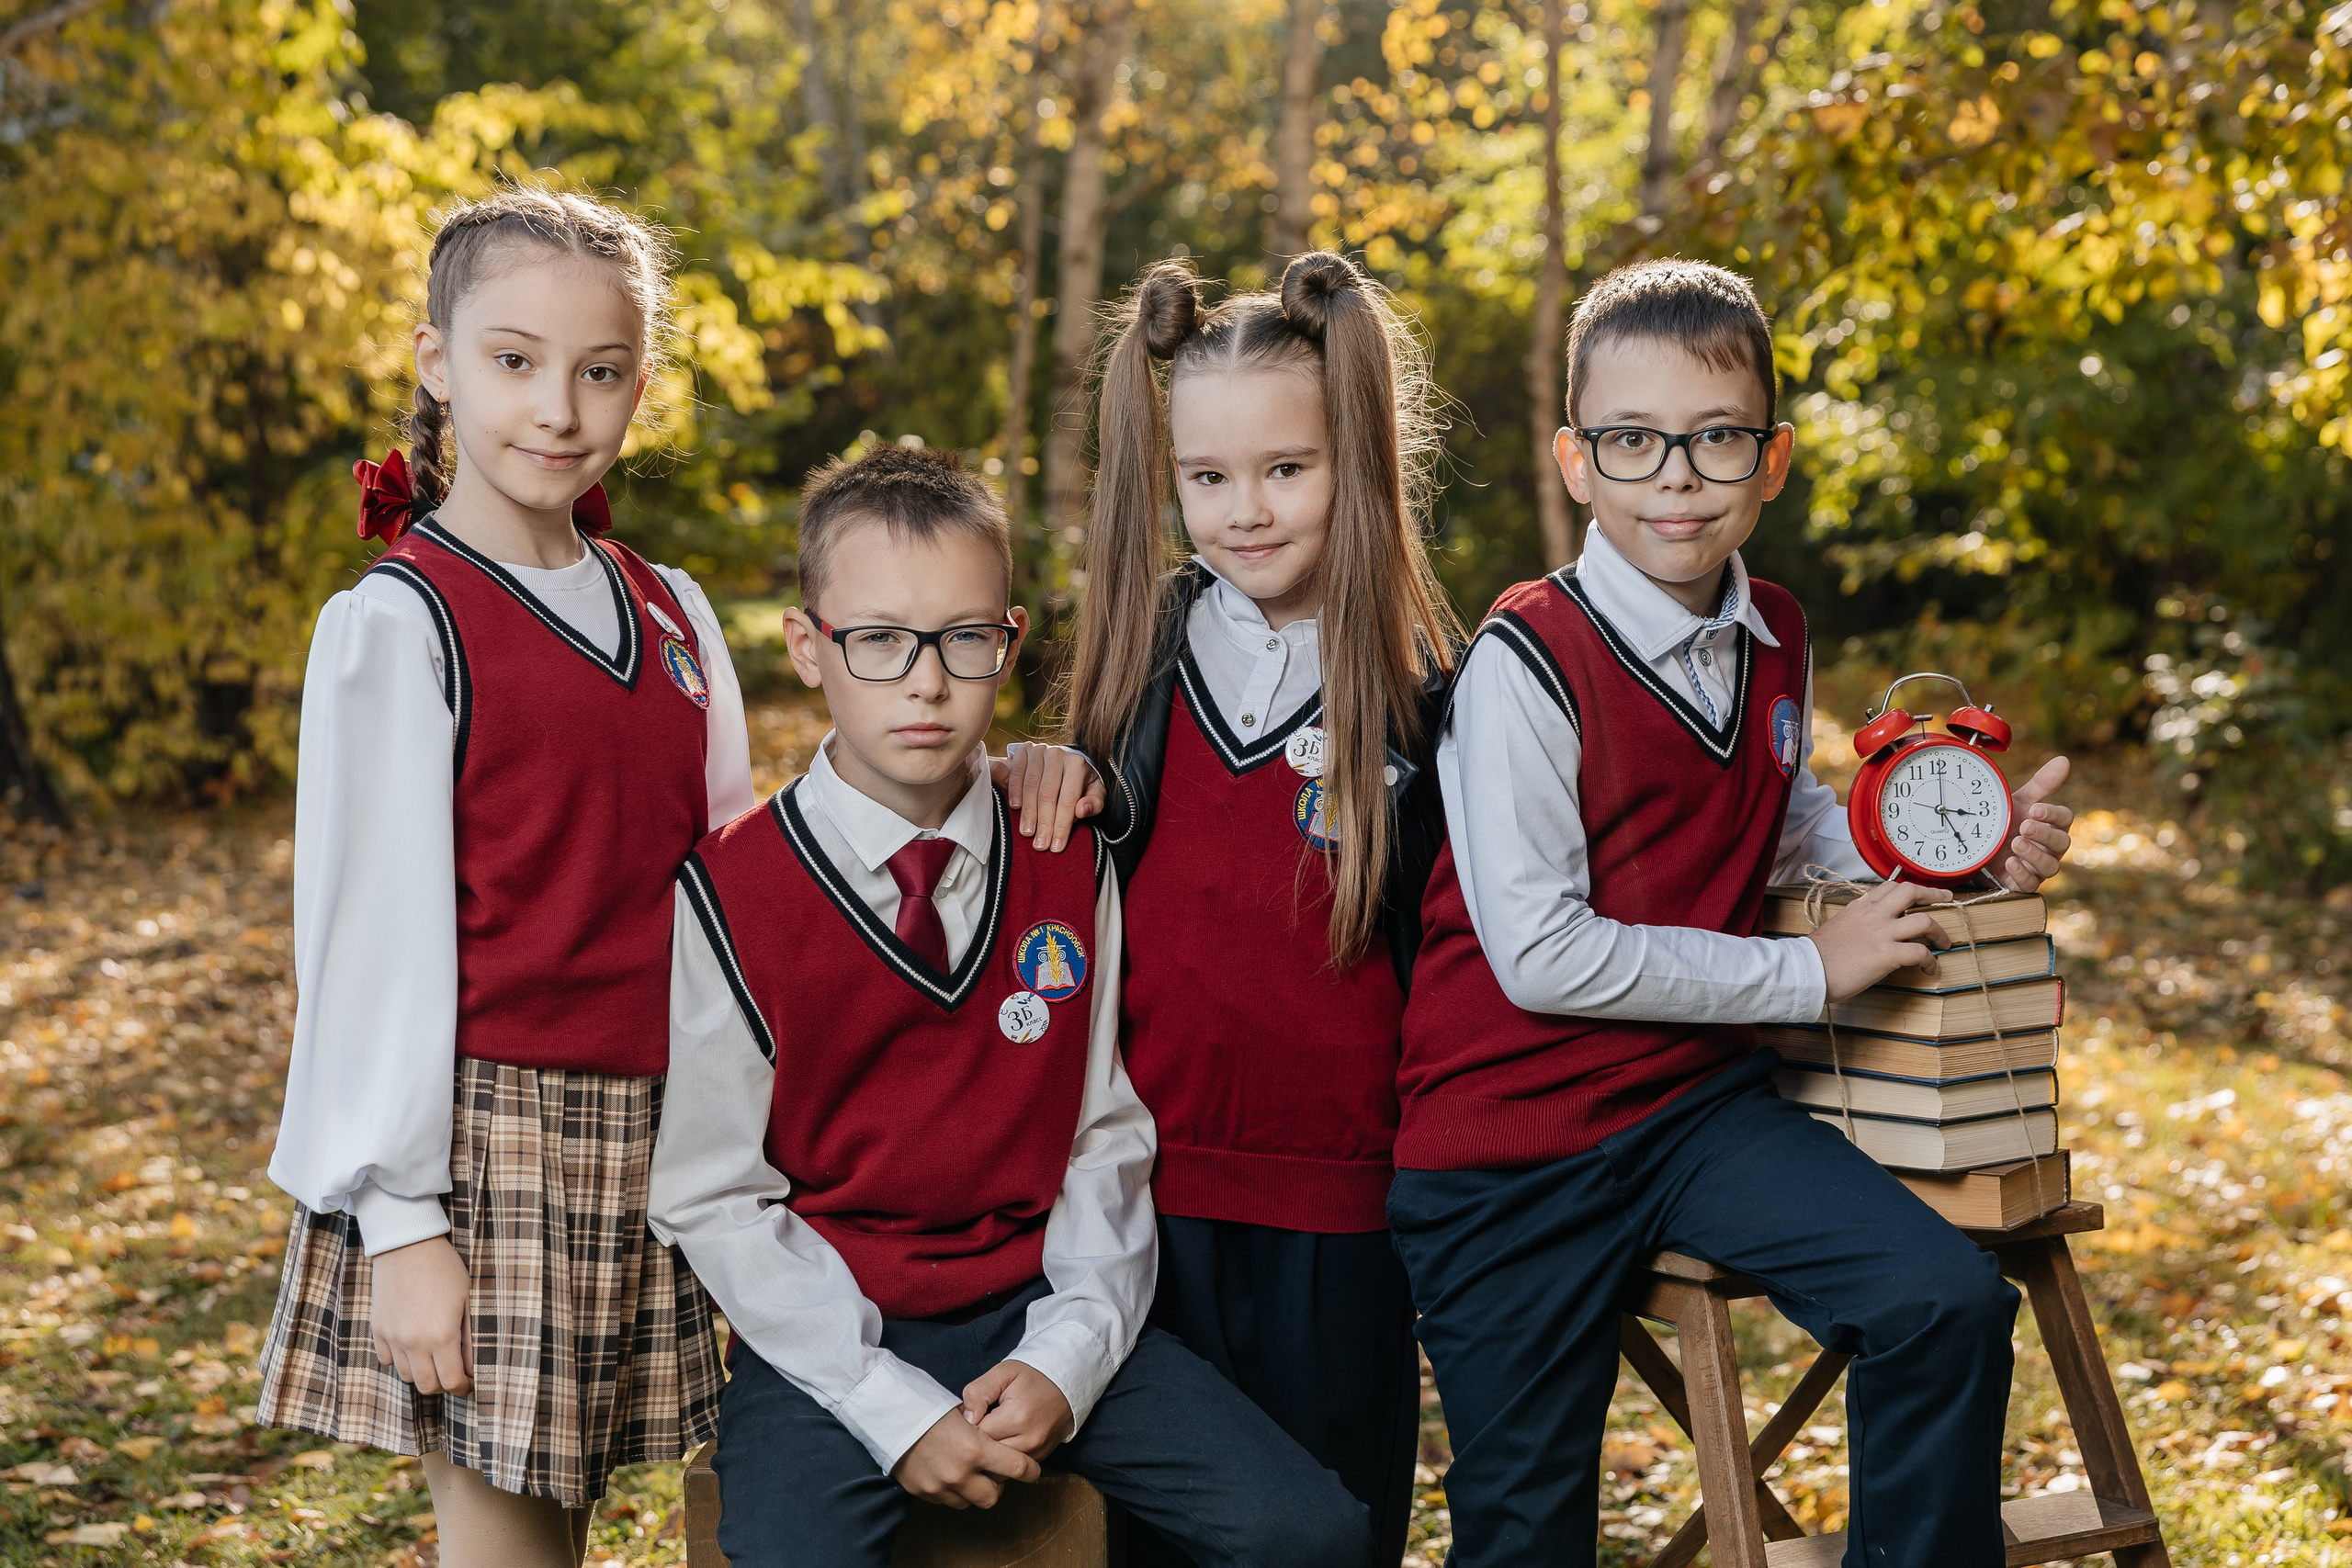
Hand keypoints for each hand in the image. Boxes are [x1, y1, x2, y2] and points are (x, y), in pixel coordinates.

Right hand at [369, 1235, 471, 1395]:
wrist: (407, 1245)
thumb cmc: (445, 1269)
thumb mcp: (468, 1301)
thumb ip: (470, 1338)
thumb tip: (472, 1368)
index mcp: (441, 1335)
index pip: (451, 1382)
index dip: (463, 1388)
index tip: (469, 1383)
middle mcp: (413, 1342)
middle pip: (426, 1386)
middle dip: (443, 1385)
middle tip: (453, 1373)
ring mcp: (392, 1337)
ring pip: (406, 1376)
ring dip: (422, 1373)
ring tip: (434, 1357)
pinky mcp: (377, 1329)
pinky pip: (387, 1360)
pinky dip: (401, 1360)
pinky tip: (412, 1344)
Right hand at [890, 1404, 1041, 1508]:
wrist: (890, 1417)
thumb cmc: (929, 1408)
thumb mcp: (964, 1413)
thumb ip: (986, 1432)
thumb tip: (1002, 1444)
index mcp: (976, 1449)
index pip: (1018, 1468)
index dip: (1031, 1471)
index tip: (1033, 1470)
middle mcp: (961, 1473)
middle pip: (994, 1496)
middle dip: (997, 1485)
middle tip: (993, 1471)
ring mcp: (941, 1487)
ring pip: (971, 1501)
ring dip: (974, 1489)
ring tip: (968, 1471)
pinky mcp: (925, 1493)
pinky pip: (948, 1500)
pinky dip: (953, 1490)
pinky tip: (947, 1472)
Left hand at [962, 1360, 1074, 1461]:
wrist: (1066, 1385)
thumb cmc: (1032, 1377)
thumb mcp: (1003, 1372)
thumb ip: (979, 1391)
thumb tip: (966, 1418)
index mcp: (1017, 1417)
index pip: (977, 1436)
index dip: (967, 1428)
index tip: (968, 1417)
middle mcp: (1029, 1440)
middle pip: (987, 1456)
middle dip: (976, 1444)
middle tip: (976, 1427)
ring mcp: (1036, 1452)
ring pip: (998, 1469)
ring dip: (988, 1456)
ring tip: (988, 1435)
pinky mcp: (1039, 1459)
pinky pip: (1011, 1471)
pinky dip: (1002, 1461)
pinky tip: (1001, 1442)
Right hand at [993, 744, 1105, 852]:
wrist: (1065, 760)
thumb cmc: (1082, 782)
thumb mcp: (1095, 792)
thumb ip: (1094, 803)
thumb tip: (1081, 811)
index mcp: (1077, 763)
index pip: (1068, 799)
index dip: (1062, 824)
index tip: (1056, 846)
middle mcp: (1058, 754)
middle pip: (1048, 794)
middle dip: (1044, 822)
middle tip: (1040, 844)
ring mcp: (1039, 751)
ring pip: (1031, 785)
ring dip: (1028, 811)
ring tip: (1027, 832)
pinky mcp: (1024, 751)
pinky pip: (1016, 773)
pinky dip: (1014, 790)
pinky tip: (1015, 808)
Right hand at [1805, 879, 1953, 1002]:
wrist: (1807, 969)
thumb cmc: (1817, 954)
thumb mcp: (1838, 927)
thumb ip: (1857, 923)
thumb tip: (1871, 933)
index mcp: (1860, 907)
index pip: (1889, 887)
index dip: (1910, 889)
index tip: (1920, 894)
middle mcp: (1874, 915)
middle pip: (1911, 892)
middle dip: (1934, 895)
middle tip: (1947, 900)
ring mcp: (1882, 933)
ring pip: (1924, 921)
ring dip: (1939, 932)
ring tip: (1943, 943)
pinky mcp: (1888, 955)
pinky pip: (1920, 953)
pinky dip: (1930, 961)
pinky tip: (1929, 969)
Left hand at [1997, 755, 2074, 893]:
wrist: (1979, 846)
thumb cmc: (2006, 822)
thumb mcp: (2019, 802)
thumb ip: (2041, 784)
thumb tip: (2064, 760)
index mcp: (2052, 825)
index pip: (2065, 818)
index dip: (2052, 814)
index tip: (2035, 809)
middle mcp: (2050, 848)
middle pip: (2061, 843)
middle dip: (2043, 834)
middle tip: (2024, 826)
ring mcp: (2038, 867)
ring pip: (2049, 865)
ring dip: (2033, 854)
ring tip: (2015, 844)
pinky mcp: (2024, 884)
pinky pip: (2030, 884)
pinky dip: (2021, 874)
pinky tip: (2010, 863)